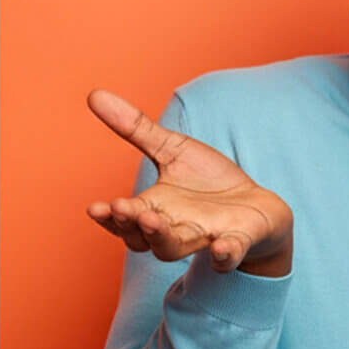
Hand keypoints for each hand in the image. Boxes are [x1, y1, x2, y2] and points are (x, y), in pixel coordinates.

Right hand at [84, 89, 293, 275]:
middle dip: (131, 225)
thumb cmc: (206, 181)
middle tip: (120, 208)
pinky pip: (230, 253)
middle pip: (144, 238)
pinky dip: (225, 254)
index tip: (94, 208)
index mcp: (154, 209)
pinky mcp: (237, 241)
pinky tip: (221, 248)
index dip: (109, 217)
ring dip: (162, 237)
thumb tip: (94, 94)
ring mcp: (205, 237)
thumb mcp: (172, 149)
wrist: (255, 205)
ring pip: (176, 247)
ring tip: (151, 221)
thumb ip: (135, 128)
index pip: (124, 219)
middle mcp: (174, 229)